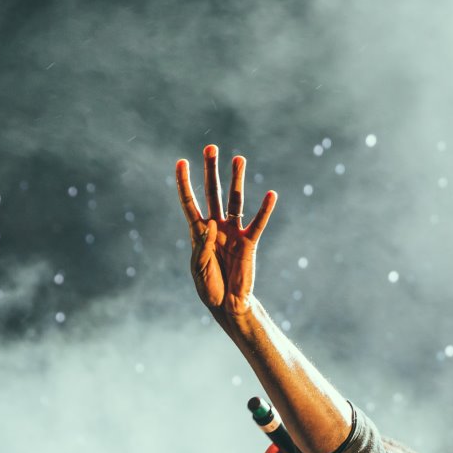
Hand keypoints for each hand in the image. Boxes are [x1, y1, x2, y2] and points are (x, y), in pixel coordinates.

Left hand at [176, 144, 277, 319]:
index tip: (181, 162)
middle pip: (212, 193)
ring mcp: (233, 232)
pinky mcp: (249, 243)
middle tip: (211, 147)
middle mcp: (216, 226)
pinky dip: (265, 209)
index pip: (189, 202)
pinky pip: (257, 223)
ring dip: (236, 180)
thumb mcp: (199, 268)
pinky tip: (271, 194)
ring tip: (239, 158)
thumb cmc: (209, 287)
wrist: (227, 305)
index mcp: (198, 232)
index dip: (184, 183)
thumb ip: (202, 246)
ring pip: (235, 201)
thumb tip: (211, 224)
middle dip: (211, 171)